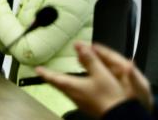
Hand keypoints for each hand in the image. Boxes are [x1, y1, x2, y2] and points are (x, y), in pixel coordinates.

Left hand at [36, 42, 152, 116]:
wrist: (121, 116)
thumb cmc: (110, 96)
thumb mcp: (101, 73)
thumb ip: (89, 58)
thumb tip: (78, 45)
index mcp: (74, 86)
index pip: (55, 78)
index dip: (45, 73)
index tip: (37, 69)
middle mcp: (74, 96)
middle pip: (58, 86)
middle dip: (52, 78)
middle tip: (45, 74)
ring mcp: (80, 103)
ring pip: (66, 91)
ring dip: (61, 83)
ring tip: (58, 79)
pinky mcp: (87, 106)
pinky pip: (74, 95)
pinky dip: (70, 88)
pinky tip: (75, 88)